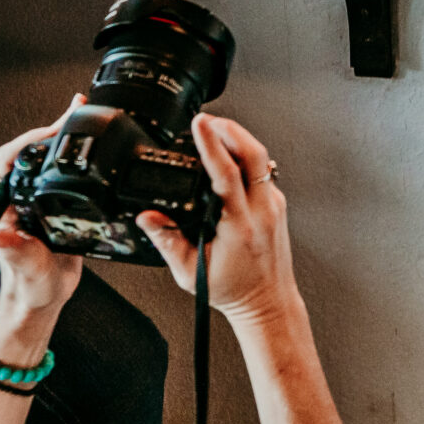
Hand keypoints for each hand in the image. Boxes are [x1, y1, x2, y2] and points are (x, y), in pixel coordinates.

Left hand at [0, 111, 83, 319]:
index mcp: (8, 206)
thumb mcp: (26, 269)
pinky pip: (62, 175)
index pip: (9, 158)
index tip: (53, 129)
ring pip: (45, 160)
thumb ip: (16, 251)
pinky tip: (90, 148)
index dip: (29, 139)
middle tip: (75, 109)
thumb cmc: (28, 287)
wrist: (40, 301)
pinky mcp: (55, 207)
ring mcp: (37, 201)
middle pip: (30, 151)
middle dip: (52, 127)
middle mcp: (20, 199)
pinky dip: (74, 157)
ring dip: (62, 137)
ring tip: (80, 114)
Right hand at [140, 114, 299, 329]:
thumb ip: (167, 242)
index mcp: (239, 227)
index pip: (227, 175)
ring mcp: (273, 206)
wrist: (268, 303)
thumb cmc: (233, 291)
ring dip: (238, 140)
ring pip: (261, 160)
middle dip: (231, 130)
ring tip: (214, 131)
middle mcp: (261, 212)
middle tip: (207, 120)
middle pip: (254, 155)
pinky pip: (262, 172)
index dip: (212, 145)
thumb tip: (147, 217)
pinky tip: (228, 156)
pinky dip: (245, 157)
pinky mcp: (277, 205)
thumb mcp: (190, 272)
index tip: (201, 123)